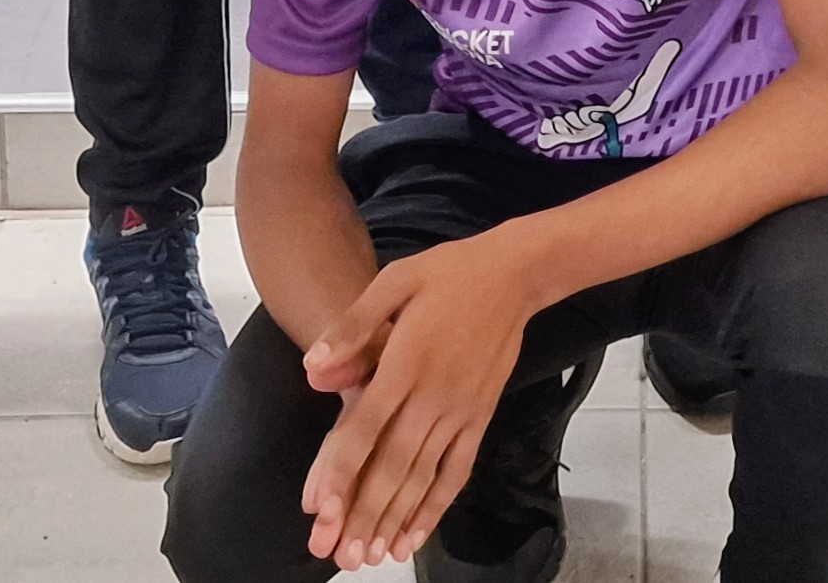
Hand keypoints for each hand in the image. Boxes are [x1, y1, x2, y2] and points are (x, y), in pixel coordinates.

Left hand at [298, 232, 537, 568]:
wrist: (515, 274)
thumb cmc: (448, 273)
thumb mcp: (394, 281)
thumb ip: (352, 327)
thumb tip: (312, 367)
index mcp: (406, 361)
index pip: (365, 427)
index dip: (340, 471)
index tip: (319, 510)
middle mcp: (433, 395)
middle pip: (392, 465)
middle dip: (363, 514)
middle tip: (340, 556)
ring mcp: (461, 411)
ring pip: (423, 477)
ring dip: (395, 520)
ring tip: (370, 557)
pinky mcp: (480, 418)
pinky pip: (456, 471)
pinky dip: (435, 508)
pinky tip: (414, 537)